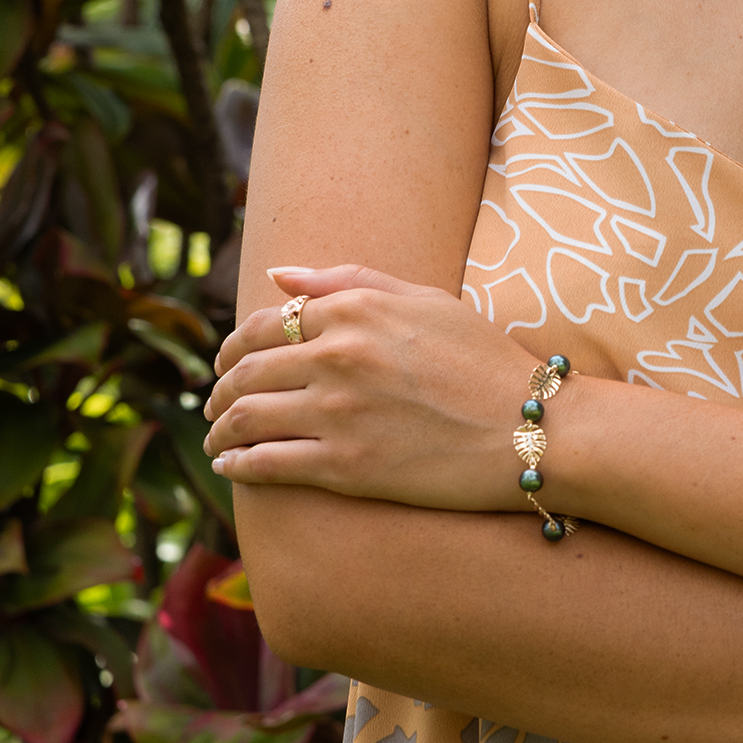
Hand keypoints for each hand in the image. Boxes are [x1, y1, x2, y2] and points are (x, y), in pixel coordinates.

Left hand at [204, 264, 534, 509]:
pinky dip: (236, 465)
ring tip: (217, 436)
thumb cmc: (482, 359)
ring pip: (245, 418)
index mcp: (355, 311)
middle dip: (220, 388)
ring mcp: (337, 414)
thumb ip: (348, 280)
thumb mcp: (425, 300)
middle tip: (215, 402)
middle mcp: (338, 357)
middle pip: (246, 371)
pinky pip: (264, 465)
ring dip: (219, 428)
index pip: (264, 323)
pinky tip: (231, 466)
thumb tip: (279, 275)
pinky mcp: (343, 467)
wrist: (526, 426)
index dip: (235, 345)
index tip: (228, 360)